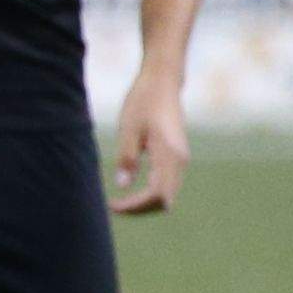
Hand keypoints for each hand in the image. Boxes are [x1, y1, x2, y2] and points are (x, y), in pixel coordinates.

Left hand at [109, 68, 190, 213]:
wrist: (162, 83)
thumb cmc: (143, 101)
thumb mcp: (129, 128)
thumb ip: (127, 157)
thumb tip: (123, 185)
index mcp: (170, 154)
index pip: (157, 194)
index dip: (136, 206)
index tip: (112, 205)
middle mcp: (180, 160)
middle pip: (164, 200)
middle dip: (140, 209)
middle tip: (113, 207)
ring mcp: (180, 160)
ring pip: (167, 195)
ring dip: (144, 203)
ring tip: (119, 202)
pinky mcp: (175, 157)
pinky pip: (165, 184)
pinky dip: (150, 193)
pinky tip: (130, 192)